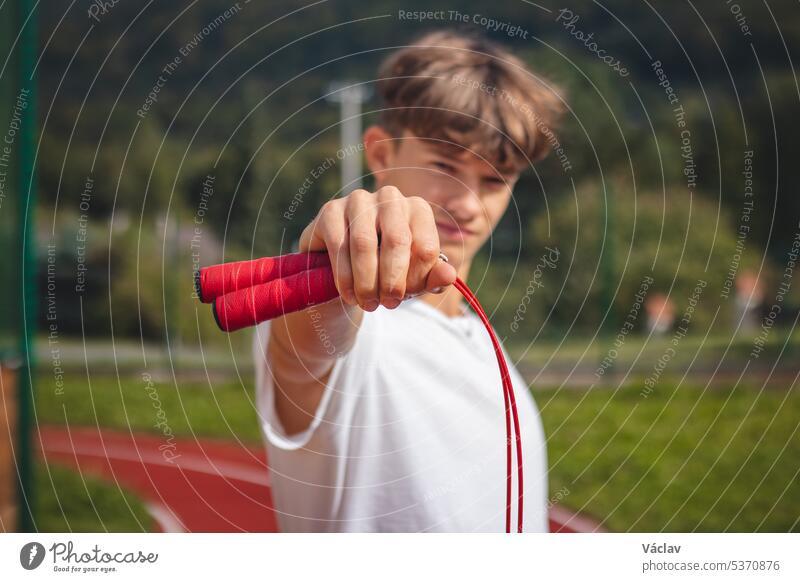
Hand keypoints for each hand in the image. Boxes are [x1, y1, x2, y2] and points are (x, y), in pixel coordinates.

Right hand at [298, 186, 456, 310]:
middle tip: (388, 304)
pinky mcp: (331, 210)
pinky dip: (345, 276)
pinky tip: (349, 295)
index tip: (405, 297)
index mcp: (418, 209)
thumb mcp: (413, 275)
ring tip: (368, 304)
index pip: (425, 247)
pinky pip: (339, 245)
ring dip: (367, 282)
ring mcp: (359, 200)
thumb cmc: (386, 266)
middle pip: (397, 241)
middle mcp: (391, 197)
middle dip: (392, 280)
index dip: (416, 278)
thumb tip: (449, 276)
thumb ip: (433, 276)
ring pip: (364, 244)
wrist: (345, 262)